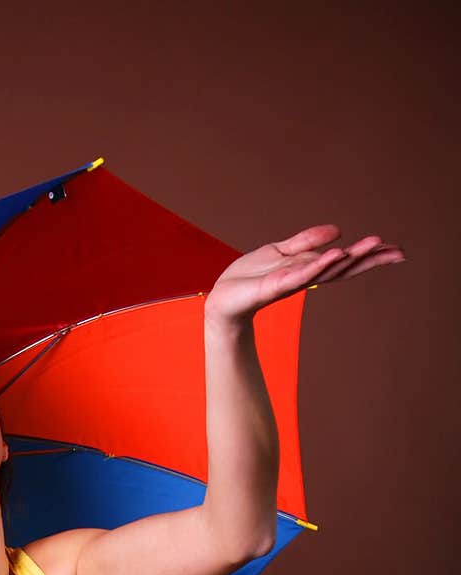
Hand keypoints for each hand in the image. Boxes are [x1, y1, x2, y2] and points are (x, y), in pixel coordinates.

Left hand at [204, 225, 405, 326]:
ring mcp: (292, 281)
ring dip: (351, 258)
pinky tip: (337, 254)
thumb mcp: (280, 251)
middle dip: (370, 259)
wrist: (222, 298)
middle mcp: (305, 277)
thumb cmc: (250, 277)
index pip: (344, 261)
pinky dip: (320, 265)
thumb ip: (306, 241)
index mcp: (308, 268)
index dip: (369, 255)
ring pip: (327, 269)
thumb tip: (338, 230)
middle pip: (343, 268)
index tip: (396, 250)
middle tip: (398, 252)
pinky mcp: (275, 285)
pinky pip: (301, 273)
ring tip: (374, 245)